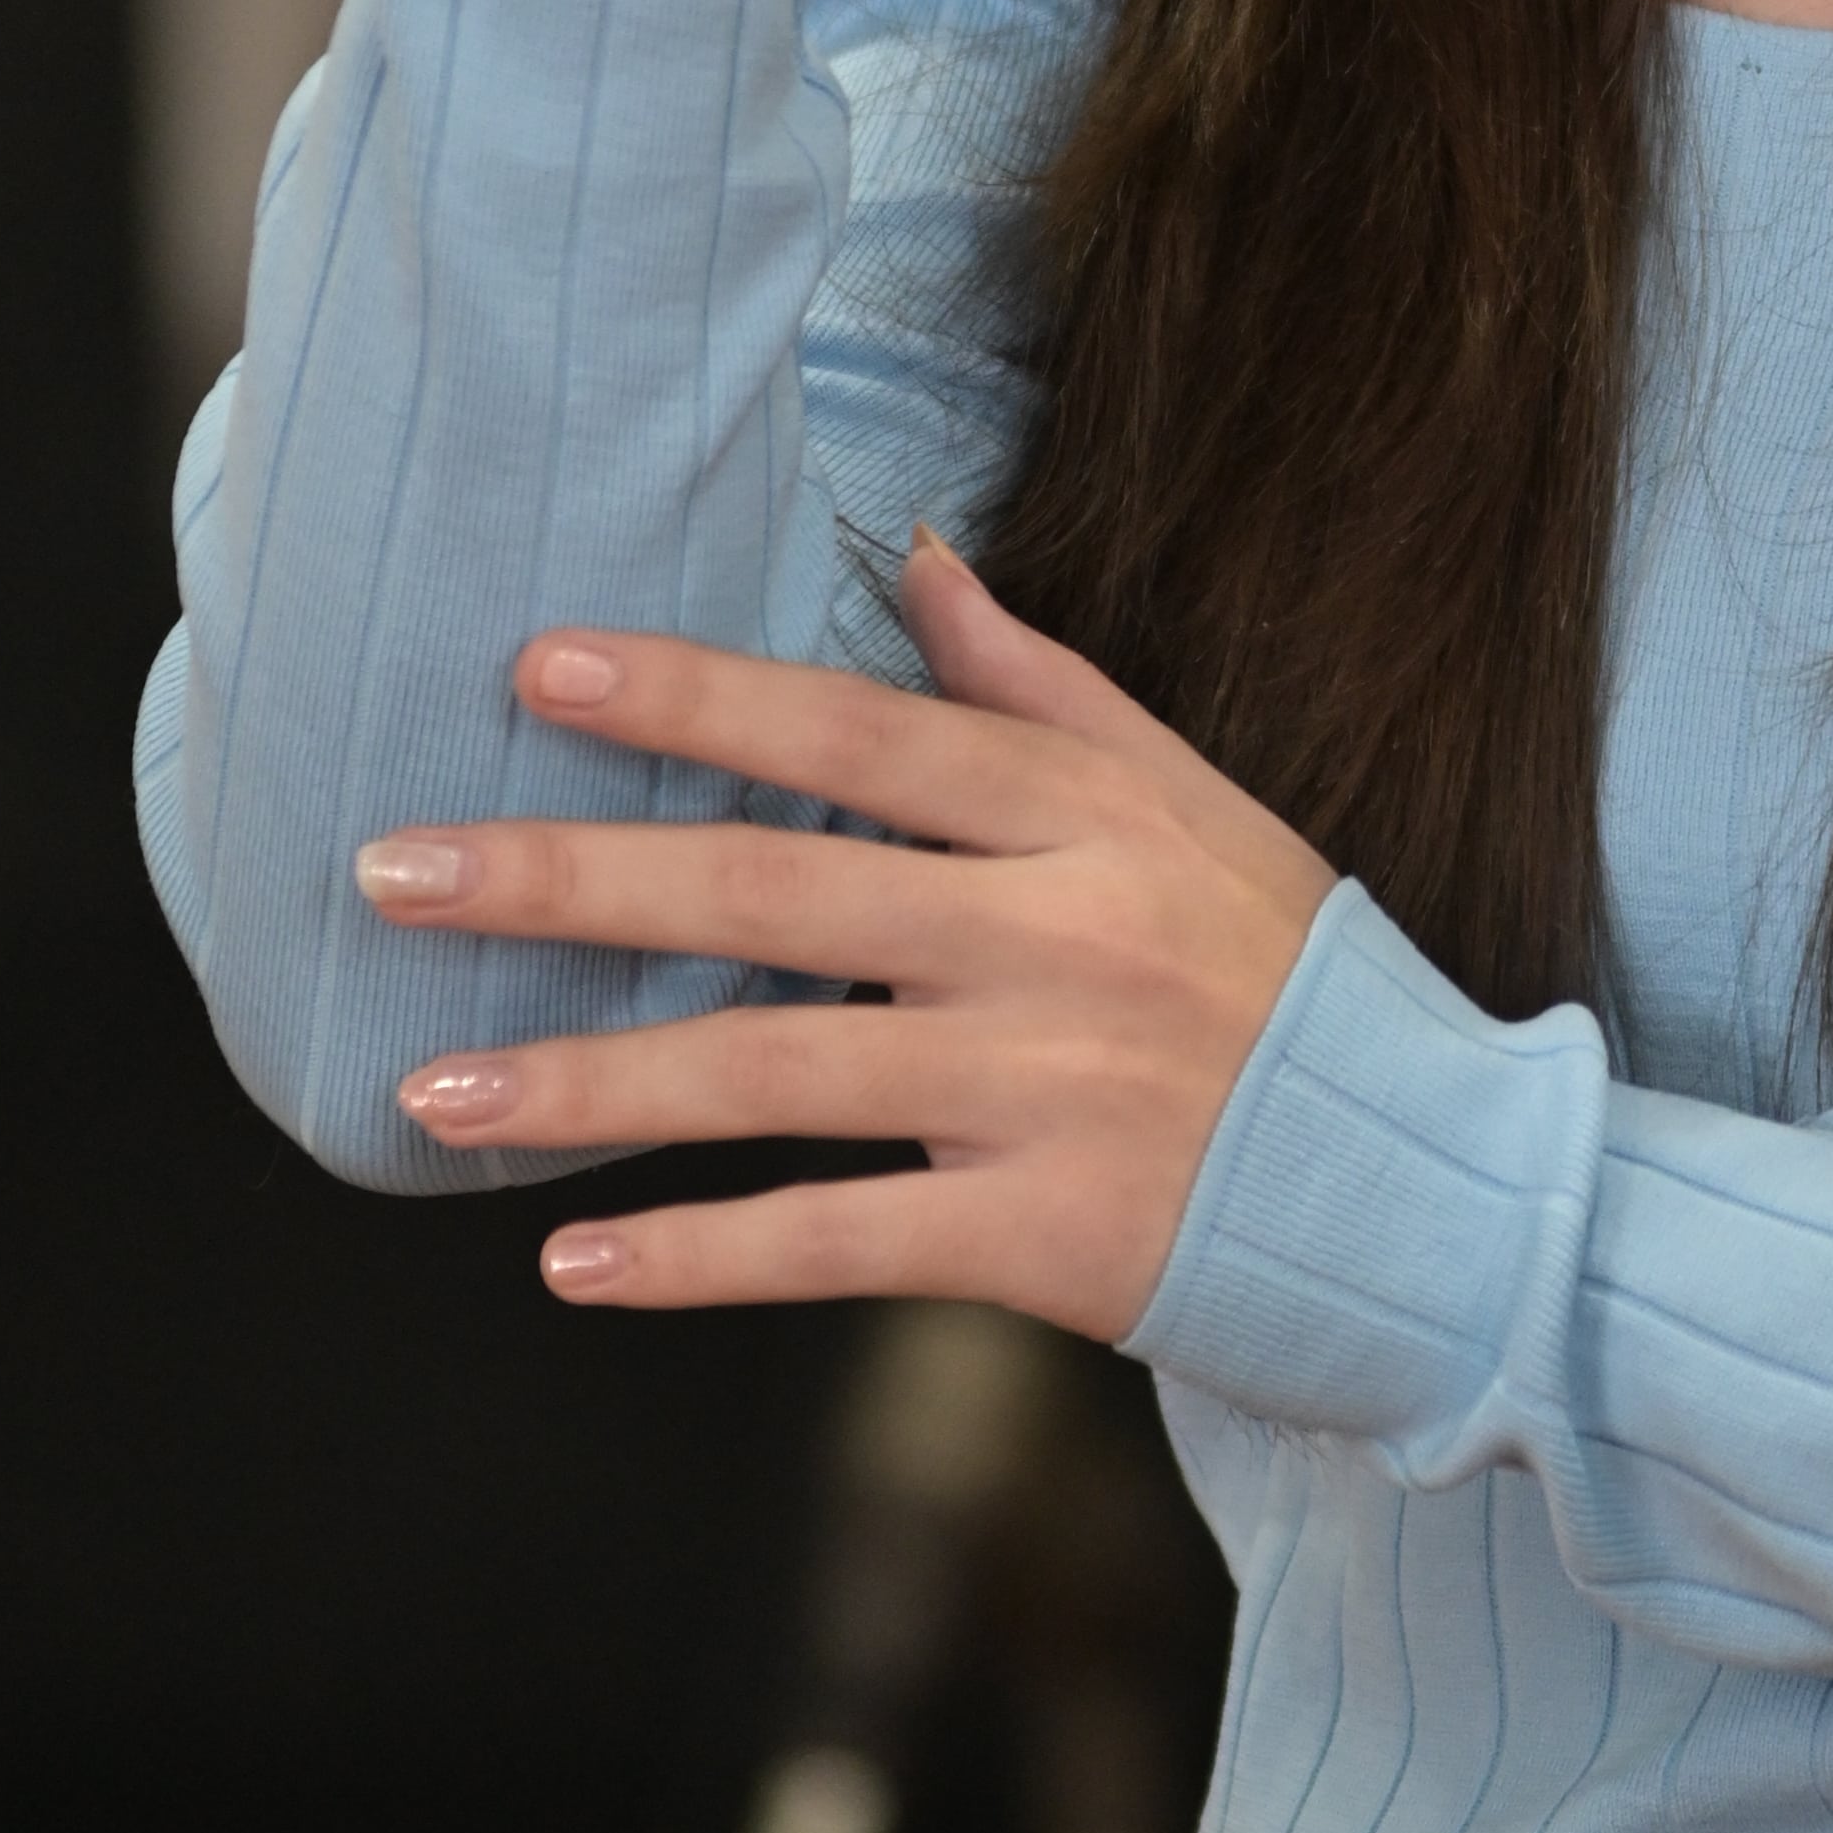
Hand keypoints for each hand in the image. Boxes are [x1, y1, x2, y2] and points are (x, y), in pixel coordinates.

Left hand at [363, 533, 1336, 1334]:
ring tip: (426, 1090)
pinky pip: (836, 1242)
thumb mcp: (1196, 805)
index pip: (856, 737)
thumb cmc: (1296, 982)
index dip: (693, 697)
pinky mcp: (1046, 1238)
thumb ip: (1045, 693)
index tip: (534, 666)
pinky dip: (698, 1259)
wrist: (1442, 1190)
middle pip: (771, 891)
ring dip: (585, 1083)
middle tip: (390, 866)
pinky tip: (572, 1266)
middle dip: (568, 875)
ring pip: (772, 1074)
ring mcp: (1045, 1092)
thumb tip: (923, 565)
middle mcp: (1053, 939)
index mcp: (1083, 818)